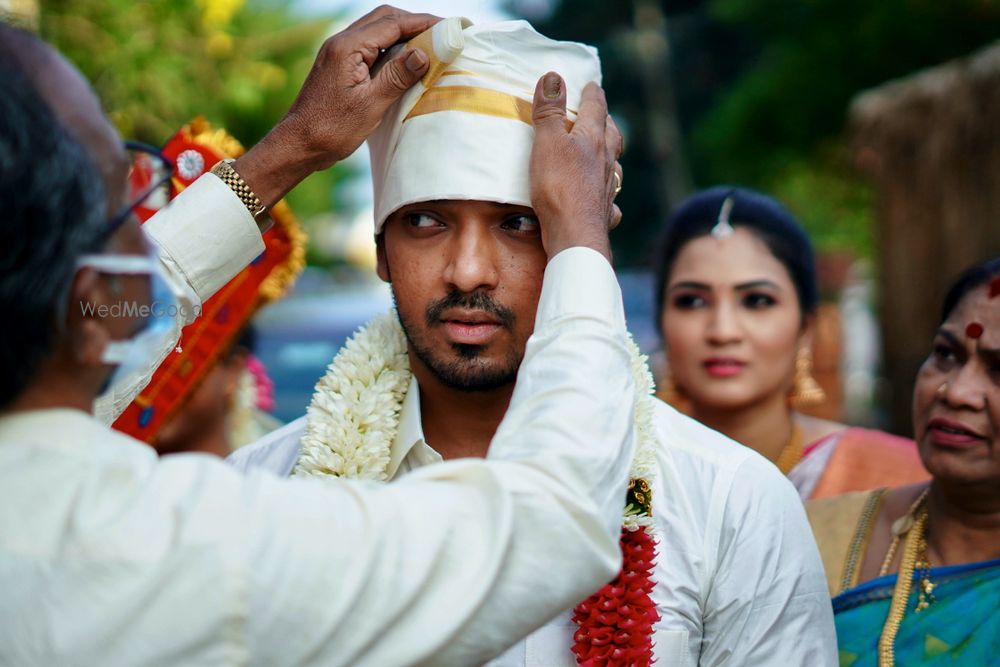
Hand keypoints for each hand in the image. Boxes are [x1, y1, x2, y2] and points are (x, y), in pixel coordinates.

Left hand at [235, 6, 440, 206]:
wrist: (298, 144)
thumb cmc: (331, 128)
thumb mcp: (370, 104)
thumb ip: (397, 76)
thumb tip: (424, 53)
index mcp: (348, 47)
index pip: (392, 23)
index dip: (423, 22)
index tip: (449, 27)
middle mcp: (341, 43)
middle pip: (384, 18)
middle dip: (414, 22)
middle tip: (442, 34)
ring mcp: (338, 53)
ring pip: (376, 30)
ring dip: (402, 34)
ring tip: (428, 46)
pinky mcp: (339, 65)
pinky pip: (369, 46)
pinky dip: (390, 47)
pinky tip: (404, 61)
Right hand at [529, 73, 622, 262]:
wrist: (575, 234)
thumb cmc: (559, 186)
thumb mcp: (547, 142)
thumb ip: (550, 111)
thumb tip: (553, 76)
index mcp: (593, 139)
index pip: (596, 108)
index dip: (593, 94)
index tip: (592, 85)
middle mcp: (606, 161)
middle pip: (611, 135)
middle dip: (606, 121)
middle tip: (602, 114)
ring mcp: (607, 187)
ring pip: (614, 165)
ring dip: (609, 155)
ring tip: (604, 151)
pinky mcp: (604, 212)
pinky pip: (610, 200)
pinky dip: (608, 194)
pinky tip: (607, 199)